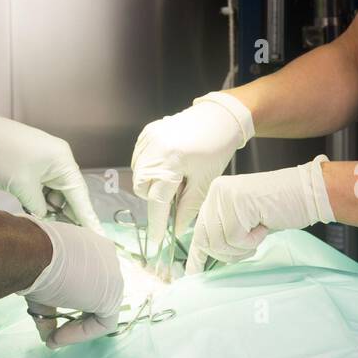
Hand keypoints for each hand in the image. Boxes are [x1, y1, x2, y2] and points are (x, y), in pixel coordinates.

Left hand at [0, 100, 101, 231]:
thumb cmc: (5, 157)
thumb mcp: (24, 188)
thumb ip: (39, 207)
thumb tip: (45, 216)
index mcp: (63, 163)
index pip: (80, 196)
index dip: (88, 219)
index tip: (99, 236)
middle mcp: (60, 161)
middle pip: (69, 194)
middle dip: (65, 214)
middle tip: (67, 237)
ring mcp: (47, 161)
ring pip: (54, 192)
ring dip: (48, 206)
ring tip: (41, 221)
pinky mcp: (35, 163)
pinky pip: (43, 186)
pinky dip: (39, 198)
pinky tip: (32, 209)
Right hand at [18, 218, 123, 346]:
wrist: (32, 255)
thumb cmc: (34, 261)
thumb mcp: (42, 284)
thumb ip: (49, 309)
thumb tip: (47, 335)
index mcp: (92, 246)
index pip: (89, 277)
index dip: (71, 300)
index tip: (52, 315)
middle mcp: (107, 257)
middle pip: (97, 292)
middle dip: (77, 314)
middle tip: (56, 330)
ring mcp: (113, 275)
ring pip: (100, 308)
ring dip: (77, 327)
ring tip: (54, 338)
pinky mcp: (112, 296)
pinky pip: (102, 322)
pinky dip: (81, 334)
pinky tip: (58, 338)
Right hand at [131, 92, 254, 250]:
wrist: (219, 118)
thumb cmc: (216, 149)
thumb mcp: (205, 181)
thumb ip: (189, 207)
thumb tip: (177, 228)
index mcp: (170, 162)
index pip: (157, 201)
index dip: (157, 223)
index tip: (157, 240)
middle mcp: (154, 150)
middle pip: (142, 188)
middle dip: (155, 197)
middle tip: (176, 193)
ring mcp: (148, 139)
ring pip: (139, 174)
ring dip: (151, 182)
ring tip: (174, 176)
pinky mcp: (147, 132)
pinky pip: (140, 158)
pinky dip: (149, 166)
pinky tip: (168, 163)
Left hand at [186, 155, 332, 273]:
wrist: (309, 193)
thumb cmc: (282, 207)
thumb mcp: (247, 221)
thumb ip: (225, 232)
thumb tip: (207, 257)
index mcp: (216, 194)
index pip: (198, 231)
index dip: (196, 256)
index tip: (192, 274)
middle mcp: (216, 191)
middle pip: (205, 240)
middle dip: (227, 253)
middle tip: (248, 246)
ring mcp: (225, 195)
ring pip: (219, 242)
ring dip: (242, 247)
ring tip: (258, 231)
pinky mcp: (237, 202)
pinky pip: (235, 238)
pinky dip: (252, 241)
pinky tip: (263, 226)